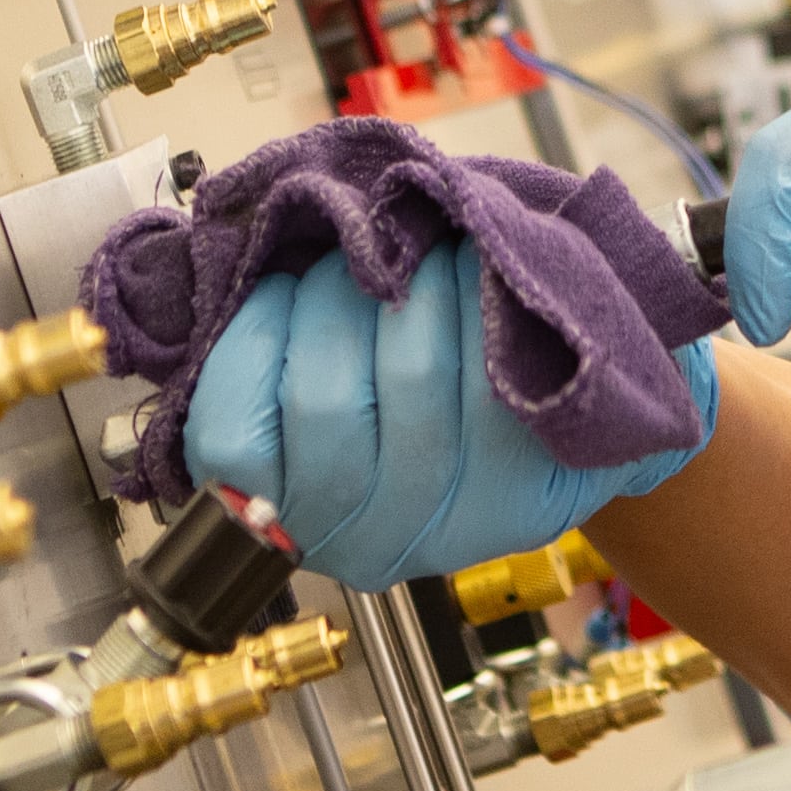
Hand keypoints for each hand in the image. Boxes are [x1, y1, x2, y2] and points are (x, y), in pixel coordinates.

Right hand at [182, 242, 717, 589]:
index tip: (282, 283)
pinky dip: (478, 306)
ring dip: (416, 285)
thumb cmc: (420, 364)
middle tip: (365, 251)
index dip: (253, 338)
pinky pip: (489, 388)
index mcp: (286, 512)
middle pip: (325, 398)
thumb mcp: (318, 354)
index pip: (231, 435)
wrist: (559, 397)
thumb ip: (274, 324)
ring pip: (408, 377)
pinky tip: (479, 273)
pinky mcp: (528, 501)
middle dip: (341, 296)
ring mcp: (446, 531)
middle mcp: (361, 542)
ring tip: (428, 248)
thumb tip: (239, 254)